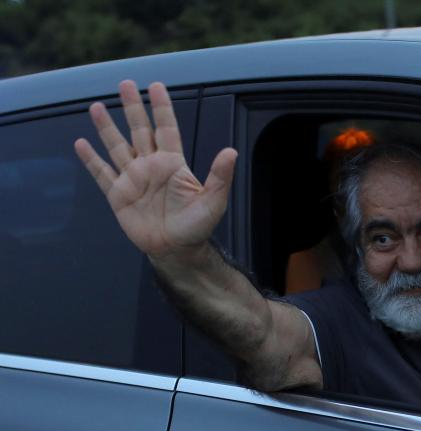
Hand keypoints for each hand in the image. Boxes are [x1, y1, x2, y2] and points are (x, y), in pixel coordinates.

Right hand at [74, 80, 237, 258]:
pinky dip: (91, 160)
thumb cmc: (197, 226)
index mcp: (173, 164)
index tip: (156, 86)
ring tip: (97, 106)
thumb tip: (232, 151)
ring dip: (107, 127)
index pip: (166, 129)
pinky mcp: (118, 195)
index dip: (161, 108)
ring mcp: (133, 179)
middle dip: (132, 107)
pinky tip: (81, 143)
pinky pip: (102, 174)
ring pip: (117, 147)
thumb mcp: (213, 200)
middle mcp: (151, 166)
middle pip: (139, 130)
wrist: (176, 250)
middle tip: (125, 83)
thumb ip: (220, 176)